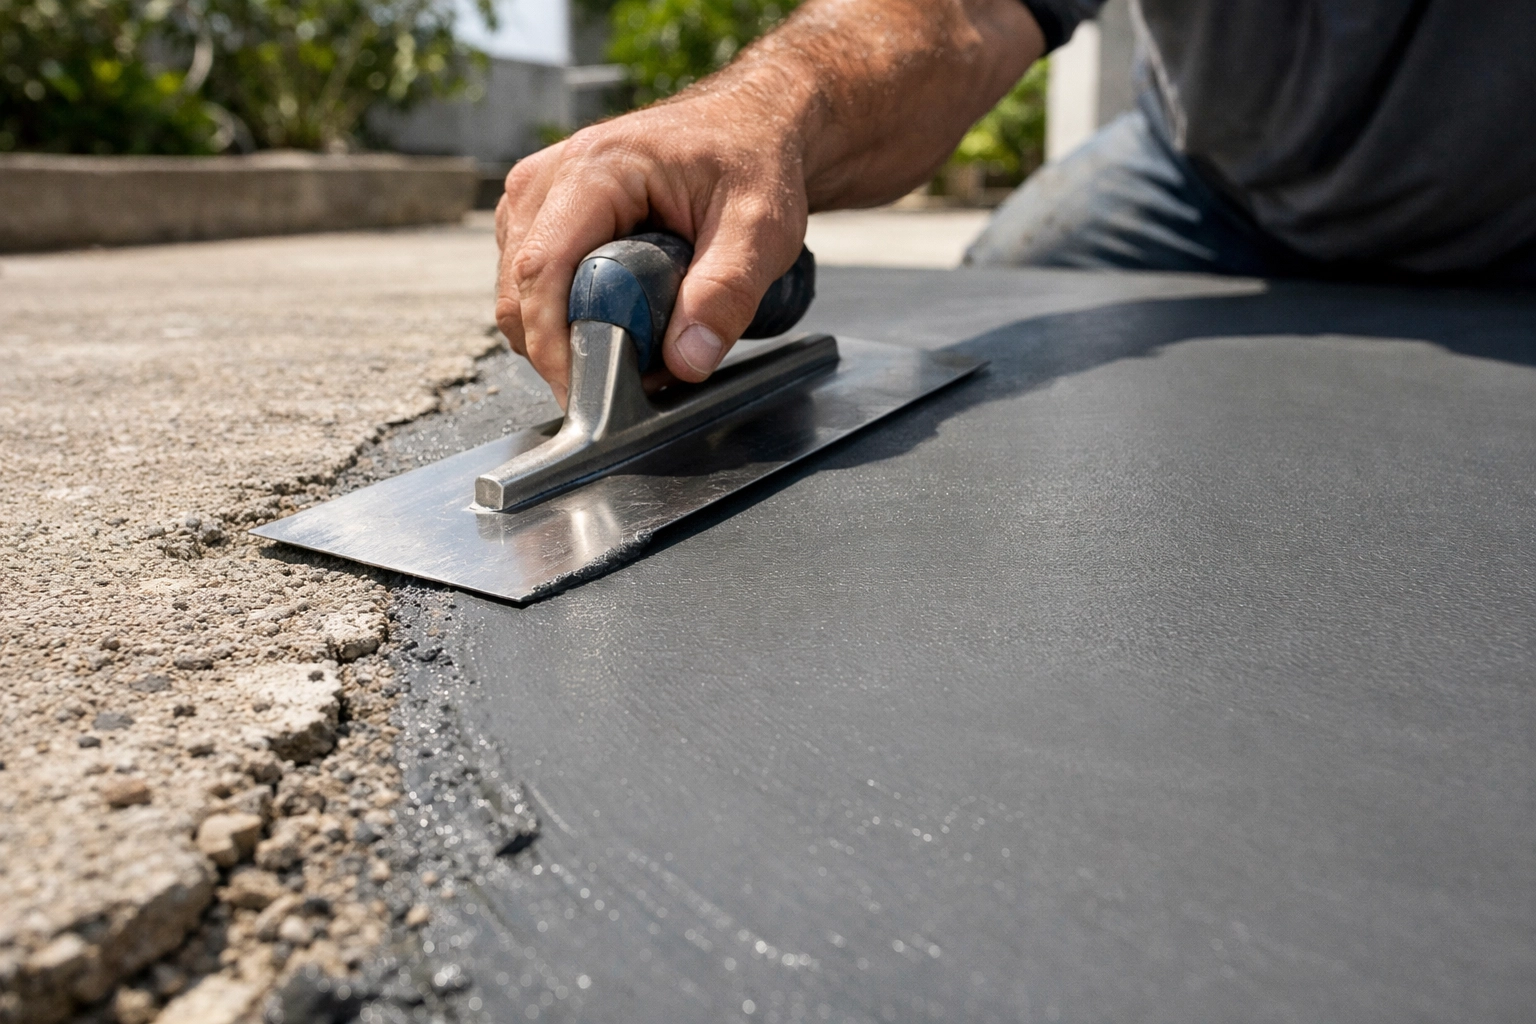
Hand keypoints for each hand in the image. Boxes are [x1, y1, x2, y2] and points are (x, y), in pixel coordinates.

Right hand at [494, 0, 1041, 407]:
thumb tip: (685, 362)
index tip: (585, 396)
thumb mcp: (761, 227)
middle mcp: (547, 177)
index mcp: (594, 169)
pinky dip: (565, 315)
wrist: (751, 125)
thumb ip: (727, 293)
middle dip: (563, 349)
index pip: (542, 271)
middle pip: (521, 291)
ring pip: (520, 293)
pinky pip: (532, 283)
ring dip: (565, 334)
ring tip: (631, 344)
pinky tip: (616, 321)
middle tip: (625, 381)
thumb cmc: (754, 160)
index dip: (554, 344)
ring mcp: (536, 196)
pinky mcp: (541, 215)